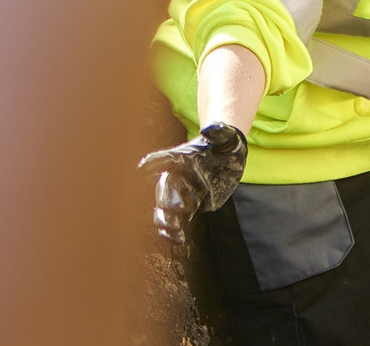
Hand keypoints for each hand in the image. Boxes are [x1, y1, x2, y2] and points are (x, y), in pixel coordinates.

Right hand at [138, 122, 246, 244]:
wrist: (229, 154)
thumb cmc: (224, 142)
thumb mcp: (224, 136)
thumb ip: (219, 133)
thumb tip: (211, 128)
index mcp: (181, 158)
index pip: (163, 161)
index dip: (154, 165)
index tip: (140, 171)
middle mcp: (179, 176)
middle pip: (166, 190)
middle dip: (166, 201)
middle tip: (175, 211)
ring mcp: (184, 192)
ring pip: (168, 209)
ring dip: (167, 221)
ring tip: (173, 232)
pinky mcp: (193, 204)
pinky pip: (181, 219)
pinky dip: (176, 230)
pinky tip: (178, 240)